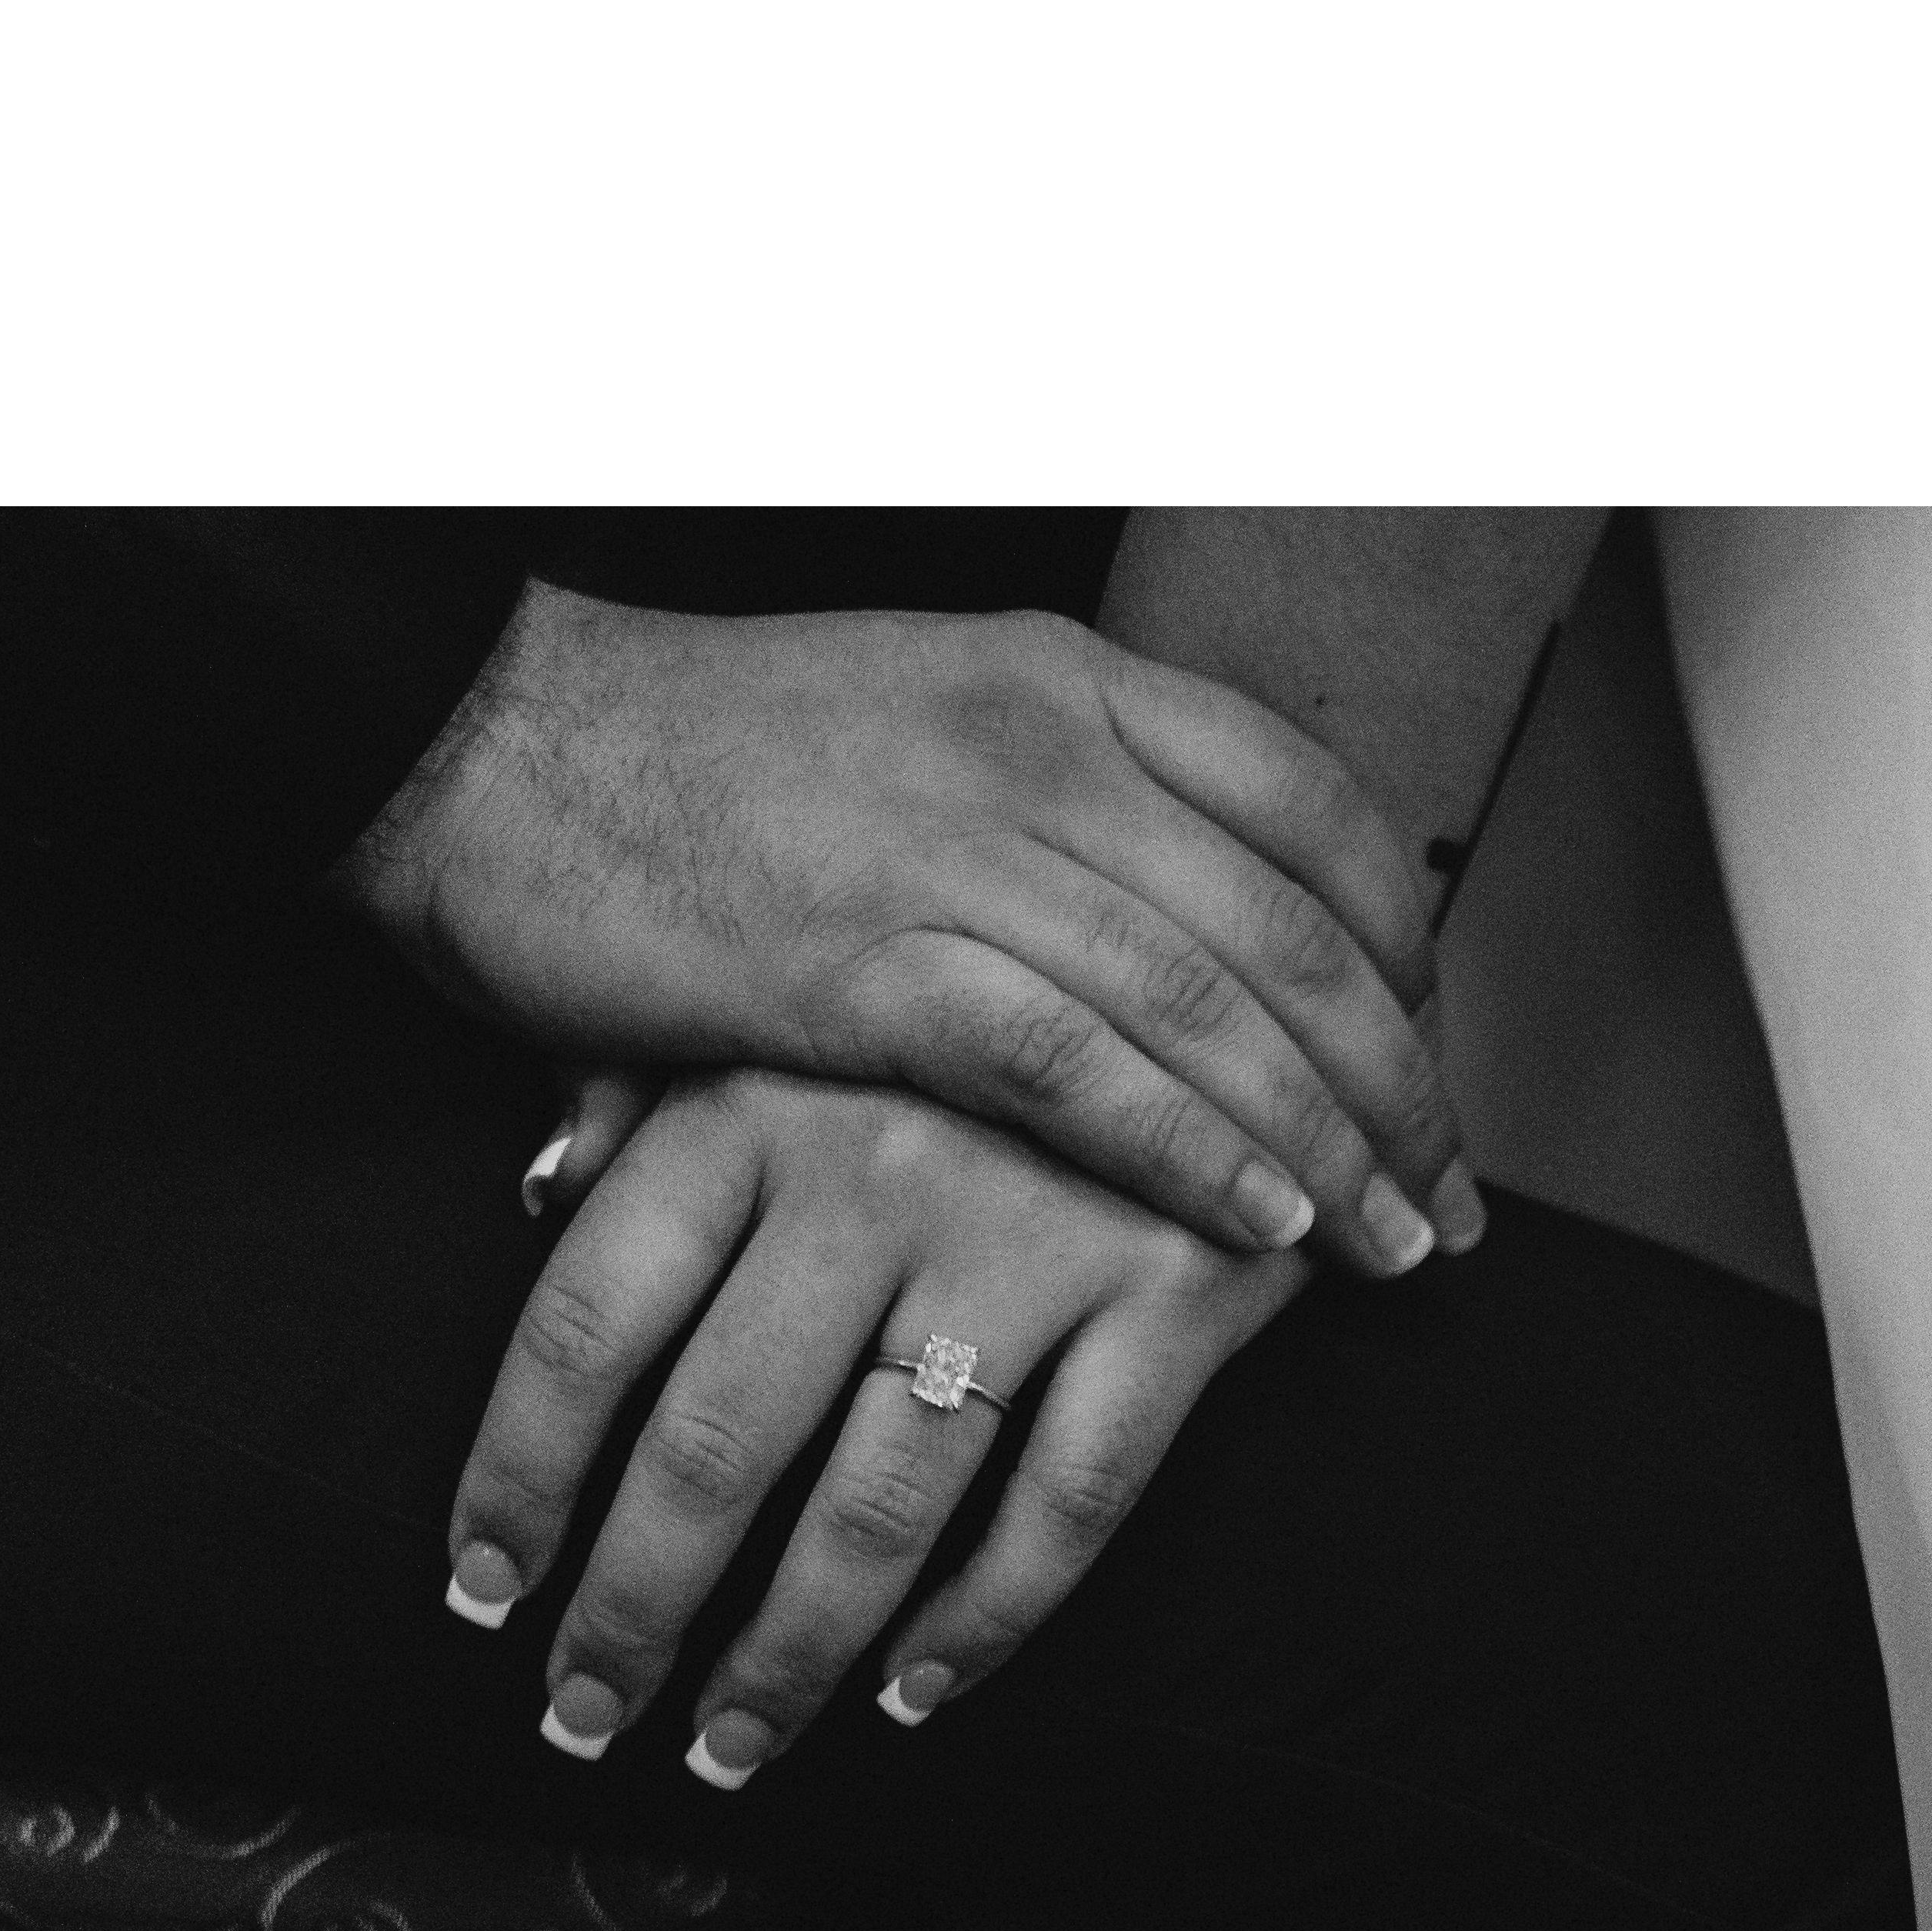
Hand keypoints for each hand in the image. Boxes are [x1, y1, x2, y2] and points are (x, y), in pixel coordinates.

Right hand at [349, 589, 1485, 1272]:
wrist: (484, 748)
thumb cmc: (692, 767)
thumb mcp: (917, 732)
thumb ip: (1054, 817)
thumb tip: (1173, 943)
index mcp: (1063, 681)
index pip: (1311, 810)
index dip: (1406, 951)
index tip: (1434, 1066)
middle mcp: (1039, 748)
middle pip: (1295, 928)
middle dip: (1400, 1083)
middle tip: (1447, 1200)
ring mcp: (956, 849)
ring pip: (1214, 1007)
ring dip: (1328, 1145)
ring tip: (1389, 1249)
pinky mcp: (866, 964)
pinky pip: (1082, 1069)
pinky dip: (1191, 1152)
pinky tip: (1261, 1227)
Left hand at [447, 1069, 1322, 1778]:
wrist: (1249, 949)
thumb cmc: (973, 997)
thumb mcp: (795, 996)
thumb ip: (656, 1085)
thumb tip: (541, 1195)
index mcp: (751, 1097)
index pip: (588, 1323)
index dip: (518, 1477)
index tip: (482, 1590)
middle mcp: (874, 1171)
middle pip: (713, 1446)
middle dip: (634, 1611)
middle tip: (586, 1718)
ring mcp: (1032, 1236)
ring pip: (877, 1505)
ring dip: (788, 1656)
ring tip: (727, 1747)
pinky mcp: (1177, 1292)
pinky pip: (1065, 1503)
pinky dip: (983, 1621)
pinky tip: (914, 1692)